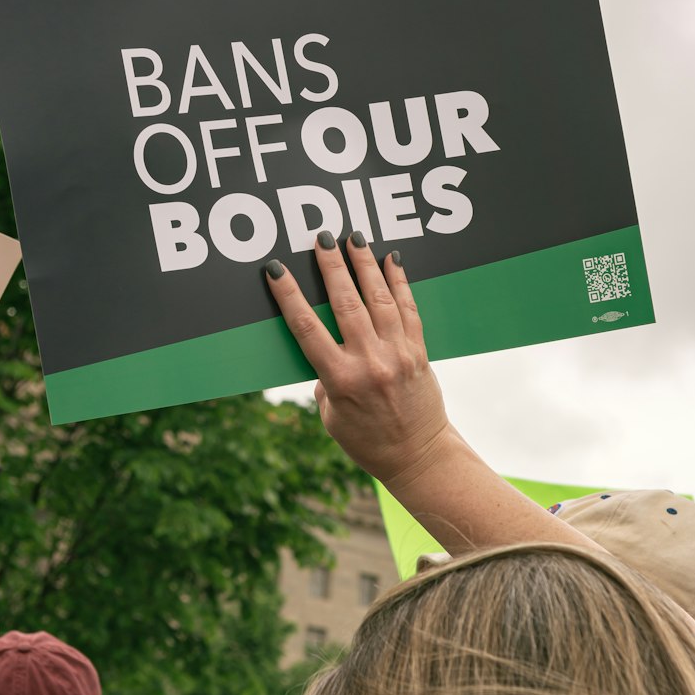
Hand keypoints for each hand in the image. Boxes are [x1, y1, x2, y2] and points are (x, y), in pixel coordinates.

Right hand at [265, 234, 451, 484]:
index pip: (307, 328)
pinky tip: (392, 260)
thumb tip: (325, 351)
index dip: (289, 296)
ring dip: (365, 264)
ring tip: (353, 237)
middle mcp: (370, 362)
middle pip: (345, 303)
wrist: (418, 457)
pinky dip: (399, 283)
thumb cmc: (368, 442)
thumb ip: (325, 382)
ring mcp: (398, 354)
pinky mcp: (418, 352)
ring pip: (379, 298)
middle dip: (331, 266)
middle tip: (320, 238)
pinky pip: (408, 309)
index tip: (276, 270)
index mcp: (340, 381)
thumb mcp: (332, 419)